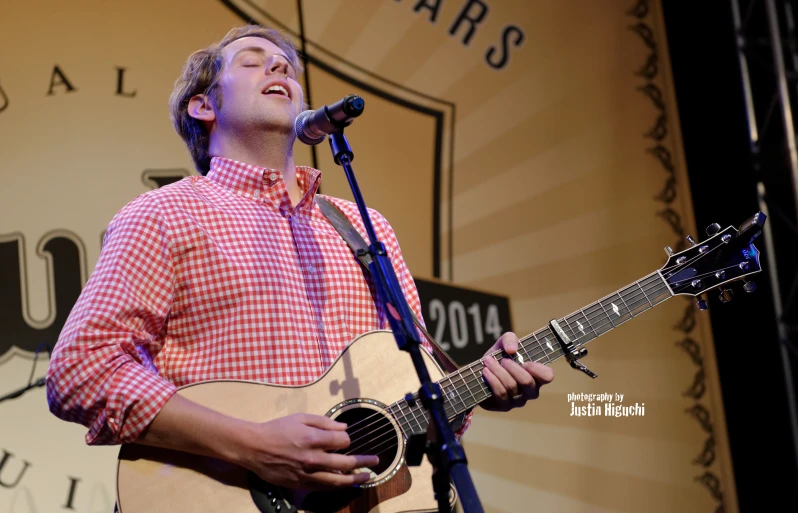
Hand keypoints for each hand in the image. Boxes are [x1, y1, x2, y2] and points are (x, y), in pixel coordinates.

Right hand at [238, 413, 379, 489]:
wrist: (254, 447)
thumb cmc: (278, 429)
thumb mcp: (301, 418)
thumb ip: (324, 422)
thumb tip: (344, 427)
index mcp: (312, 439)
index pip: (342, 441)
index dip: (346, 439)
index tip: (343, 438)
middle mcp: (311, 458)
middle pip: (344, 463)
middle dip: (362, 461)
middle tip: (375, 461)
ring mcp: (306, 474)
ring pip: (336, 481)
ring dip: (354, 479)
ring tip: (367, 477)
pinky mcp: (299, 484)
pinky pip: (323, 487)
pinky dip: (336, 485)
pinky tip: (345, 483)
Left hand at [479, 332, 553, 411]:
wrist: (482, 372)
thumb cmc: (499, 358)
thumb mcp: (503, 344)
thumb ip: (509, 339)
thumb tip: (512, 349)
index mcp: (536, 375)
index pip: (548, 376)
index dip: (537, 369)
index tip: (525, 362)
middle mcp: (531, 390)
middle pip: (527, 381)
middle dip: (512, 368)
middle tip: (503, 360)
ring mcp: (519, 400)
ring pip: (512, 387)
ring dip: (498, 372)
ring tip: (488, 362)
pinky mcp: (505, 406)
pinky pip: (501, 394)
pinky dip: (492, 380)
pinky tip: (486, 372)